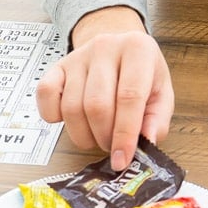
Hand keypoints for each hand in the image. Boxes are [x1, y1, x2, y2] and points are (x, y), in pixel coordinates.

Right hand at [36, 5, 174, 167]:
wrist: (119, 49)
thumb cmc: (142, 74)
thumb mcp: (161, 92)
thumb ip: (157, 119)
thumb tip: (147, 141)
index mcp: (138, 49)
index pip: (129, 96)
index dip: (125, 134)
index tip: (121, 160)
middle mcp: (106, 47)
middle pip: (97, 105)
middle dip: (104, 137)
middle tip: (112, 146)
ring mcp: (79, 55)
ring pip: (72, 107)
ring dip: (84, 134)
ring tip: (98, 135)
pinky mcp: (57, 66)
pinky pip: (45, 96)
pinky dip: (54, 117)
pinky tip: (73, 120)